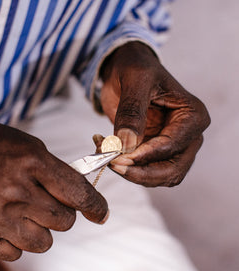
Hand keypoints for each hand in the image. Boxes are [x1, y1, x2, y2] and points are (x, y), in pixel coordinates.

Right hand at [0, 108, 107, 260]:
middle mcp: (15, 190)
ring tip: (30, 213)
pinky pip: (15, 254)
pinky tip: (12, 223)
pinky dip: (20, 241)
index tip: (101, 214)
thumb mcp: (31, 146)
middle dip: (65, 213)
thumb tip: (81, 196)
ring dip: (44, 230)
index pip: (77, 193)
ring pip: (44, 243)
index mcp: (32, 162)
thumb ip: (57, 171)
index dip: (96, 206)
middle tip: (51, 202)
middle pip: (65, 222)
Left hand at [99, 42, 209, 186]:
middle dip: (139, 172)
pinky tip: (106, 149)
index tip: (118, 157)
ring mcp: (172, 146)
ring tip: (104, 152)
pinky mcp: (154, 151)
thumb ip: (132, 112)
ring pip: (157, 176)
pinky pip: (142, 170)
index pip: (172, 146)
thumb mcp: (135, 81)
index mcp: (192, 116)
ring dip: (130, 172)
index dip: (145, 155)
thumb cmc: (136, 68)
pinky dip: (124, 167)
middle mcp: (188, 136)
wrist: (125, 71)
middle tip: (112, 163)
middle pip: (171, 170)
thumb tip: (126, 145)